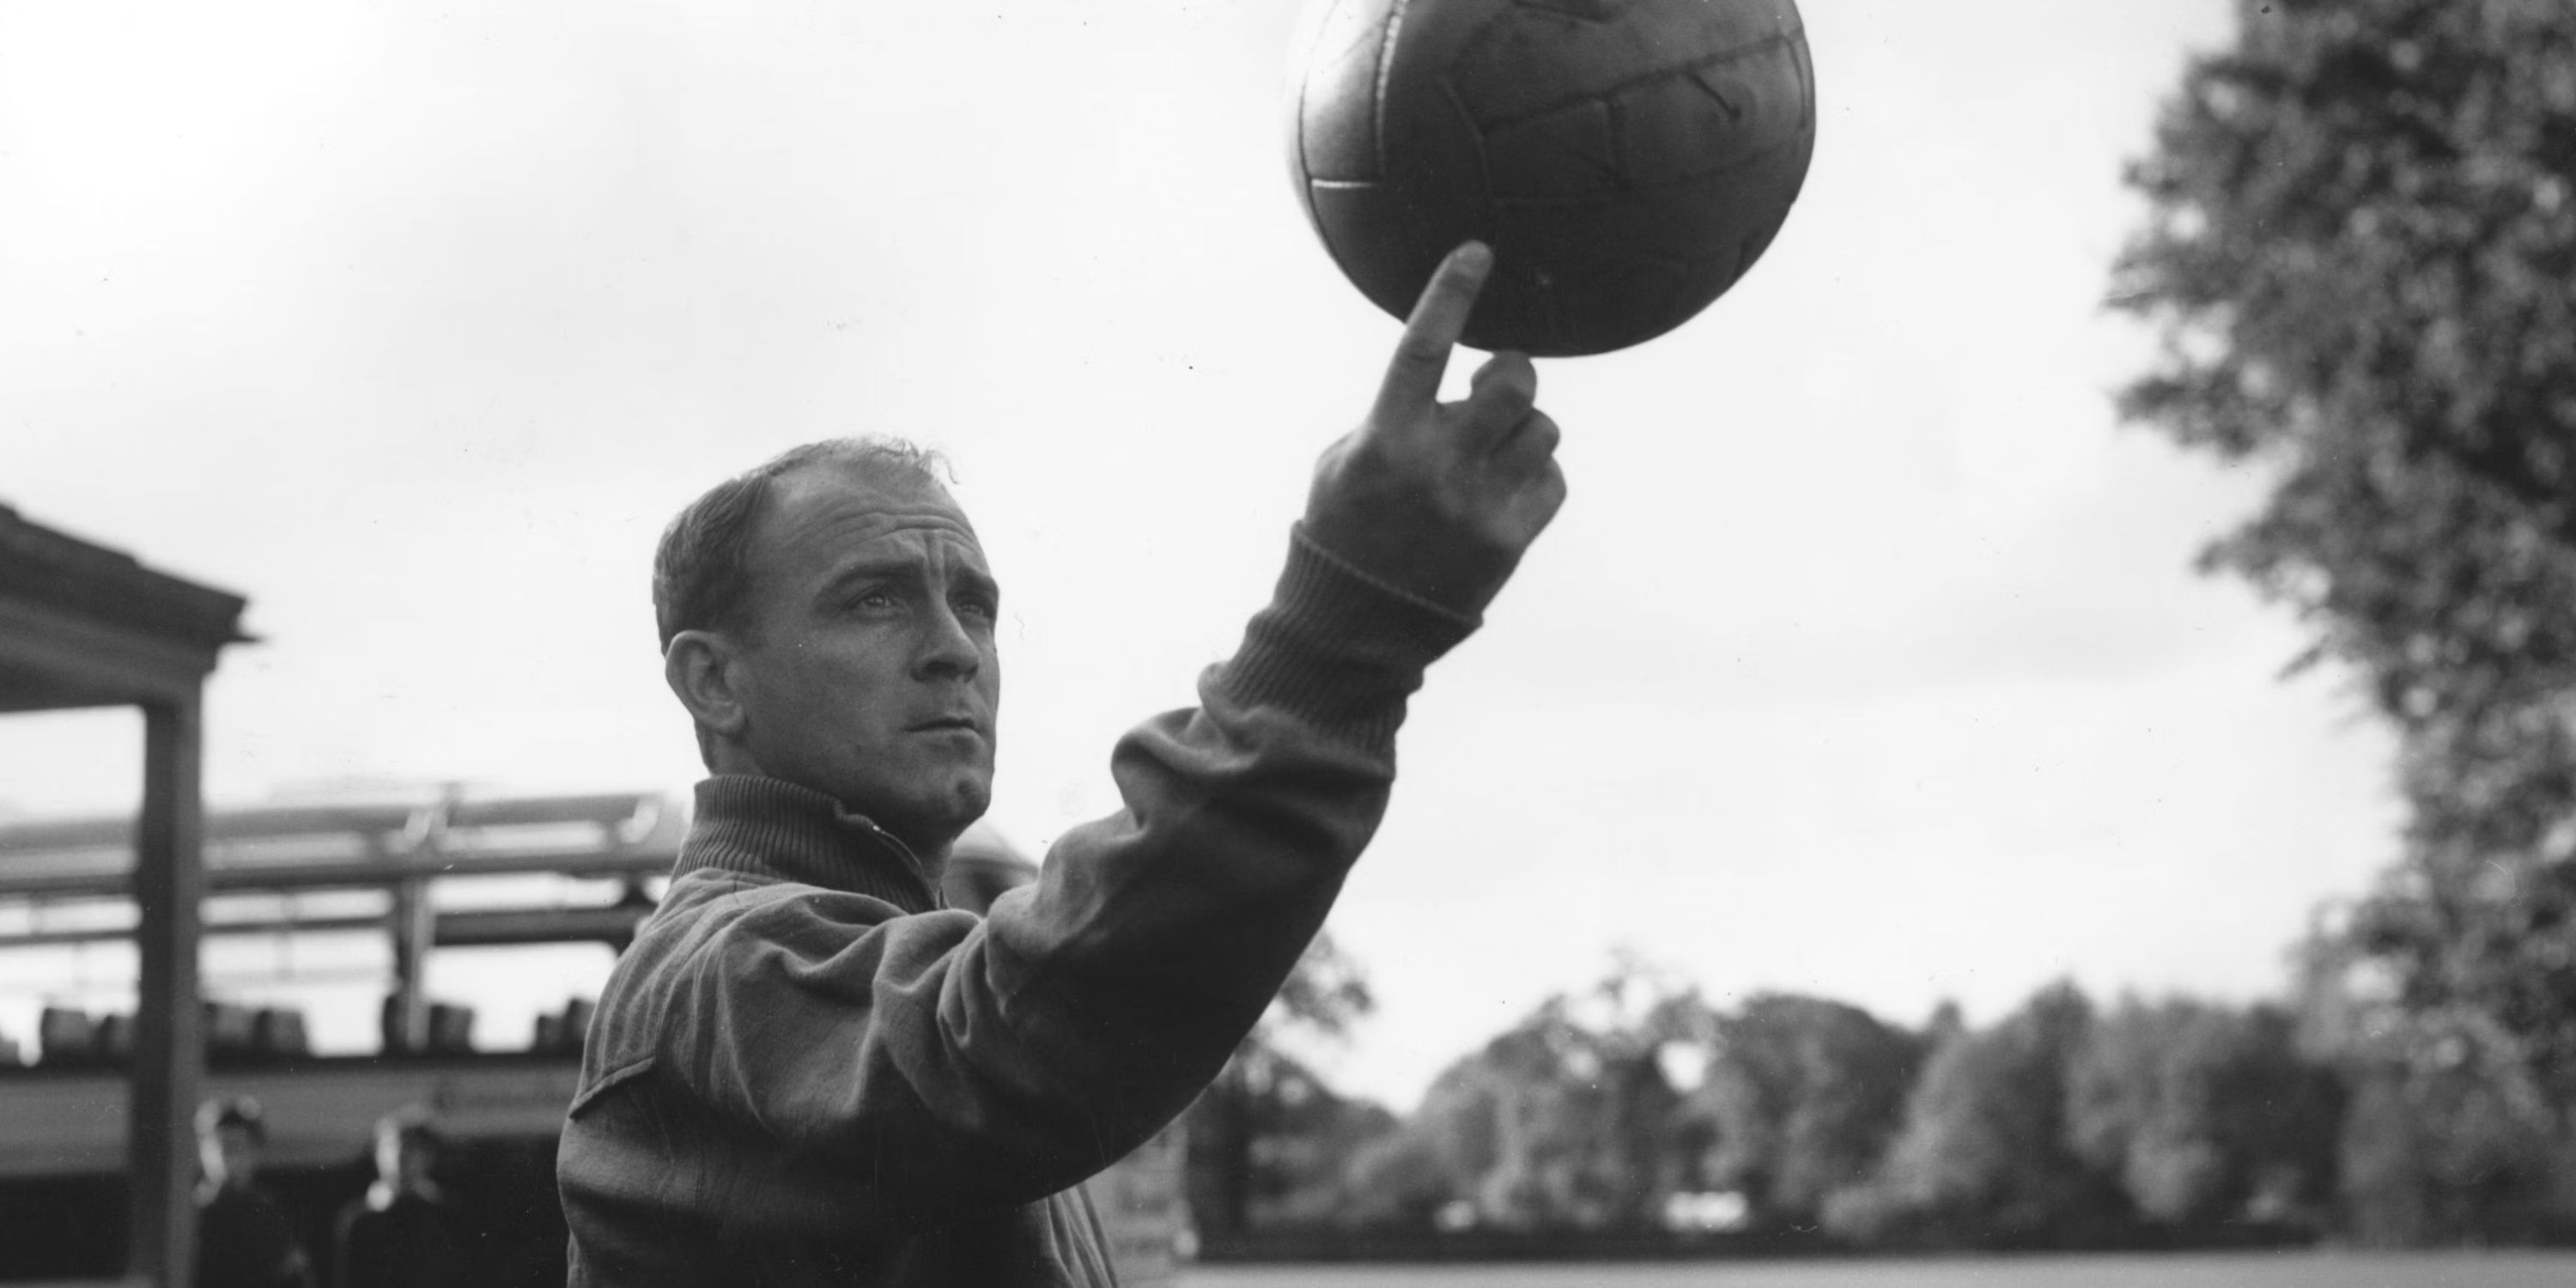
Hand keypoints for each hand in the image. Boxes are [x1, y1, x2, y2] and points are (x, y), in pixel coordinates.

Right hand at [1303, 242, 1567, 617]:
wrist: (1358, 621)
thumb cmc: (1347, 525)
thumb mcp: (1344, 458)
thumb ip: (1396, 413)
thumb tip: (1461, 376)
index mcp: (1386, 436)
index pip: (1424, 346)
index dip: (1451, 293)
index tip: (1477, 251)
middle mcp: (1437, 465)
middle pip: (1514, 383)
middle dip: (1513, 371)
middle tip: (1496, 381)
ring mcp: (1478, 503)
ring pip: (1543, 429)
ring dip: (1525, 429)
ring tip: (1493, 451)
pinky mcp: (1510, 539)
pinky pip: (1554, 479)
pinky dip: (1536, 476)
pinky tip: (1503, 492)